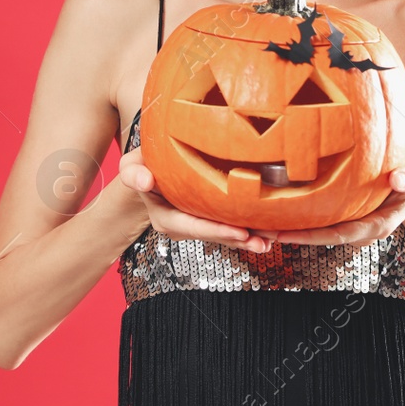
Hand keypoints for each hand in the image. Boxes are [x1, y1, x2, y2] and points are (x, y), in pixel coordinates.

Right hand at [118, 146, 275, 253]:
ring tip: (272, 239)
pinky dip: (250, 230)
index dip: (216, 231)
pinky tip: (270, 231)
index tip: (240, 231)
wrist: (152, 169)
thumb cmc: (145, 165)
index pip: (193, 227)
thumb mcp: (132, 165)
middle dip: (239, 239)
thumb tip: (144, 180)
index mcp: (166, 218)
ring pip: (226, 235)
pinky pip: (231, 228)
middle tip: (264, 240)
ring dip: (250, 239)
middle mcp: (184, 228)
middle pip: (214, 236)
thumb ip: (133, 172)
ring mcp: (199, 226)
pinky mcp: (212, 221)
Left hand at [271, 153, 404, 247]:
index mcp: (375, 226)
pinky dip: (298, 216)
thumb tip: (396, 180)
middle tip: (258, 230)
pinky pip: (318, 219)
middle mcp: (359, 230)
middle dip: (290, 235)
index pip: (339, 235)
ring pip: (316, 230)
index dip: (312, 236)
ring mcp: (351, 224)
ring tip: (257, 222)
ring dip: (289, 227)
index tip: (286, 235)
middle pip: (320, 236)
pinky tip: (275, 209)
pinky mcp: (344, 215)